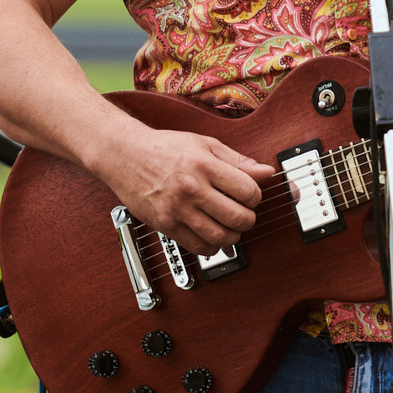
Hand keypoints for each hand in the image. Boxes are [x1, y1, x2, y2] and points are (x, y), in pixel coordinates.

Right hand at [93, 122, 272, 256]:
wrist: (124, 155)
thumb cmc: (165, 147)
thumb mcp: (204, 144)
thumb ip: (237, 161)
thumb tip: (267, 173)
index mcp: (204, 165)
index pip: (248, 191)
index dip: (256, 196)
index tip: (250, 195)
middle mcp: (191, 189)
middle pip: (238, 217)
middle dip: (248, 219)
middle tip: (244, 214)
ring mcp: (177, 209)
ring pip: (220, 237)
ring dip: (233, 236)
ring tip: (230, 226)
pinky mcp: (165, 225)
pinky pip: (197, 247)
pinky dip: (211, 246)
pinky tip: (211, 234)